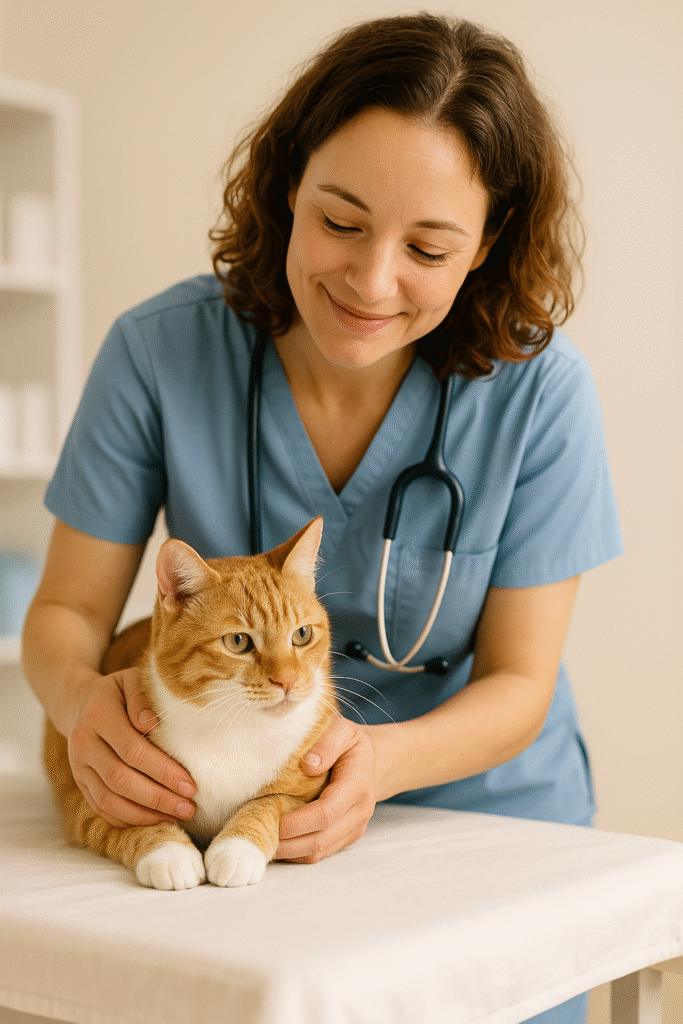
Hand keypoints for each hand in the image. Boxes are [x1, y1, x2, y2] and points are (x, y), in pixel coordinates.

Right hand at [67, 667, 196, 828]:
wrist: (79, 701)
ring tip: (177, 817)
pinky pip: (101, 807)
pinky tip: (153, 820)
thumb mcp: (131, 680)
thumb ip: (142, 697)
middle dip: (158, 798)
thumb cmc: (118, 691)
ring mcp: (78, 766)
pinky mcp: (80, 782)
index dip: (162, 770)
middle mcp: (83, 744)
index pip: (132, 750)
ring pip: (109, 800)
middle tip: (189, 807)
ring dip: (144, 814)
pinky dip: (127, 819)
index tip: (190, 784)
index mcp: (98, 716)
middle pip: (121, 780)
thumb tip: (152, 723)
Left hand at [275, 717, 379, 862]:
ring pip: (319, 852)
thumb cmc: (352, 744)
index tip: (273, 820)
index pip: (326, 813)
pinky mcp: (347, 837)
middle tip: (259, 835)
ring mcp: (355, 827)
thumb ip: (328, 744)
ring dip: (290, 852)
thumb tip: (308, 765)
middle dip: (288, 843)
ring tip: (264, 840)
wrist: (375, 762)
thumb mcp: (343, 731)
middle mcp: (360, 811)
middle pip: (320, 839)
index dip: (297, 822)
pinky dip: (298, 852)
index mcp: (357, 784)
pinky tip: (280, 841)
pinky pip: (321, 853)